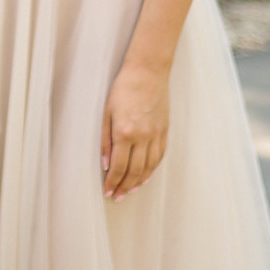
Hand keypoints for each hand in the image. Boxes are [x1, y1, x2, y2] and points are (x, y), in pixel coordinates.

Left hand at [100, 62, 169, 199]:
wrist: (148, 72)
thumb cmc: (123, 89)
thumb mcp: (106, 112)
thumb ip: (105, 140)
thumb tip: (105, 164)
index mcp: (124, 132)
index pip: (118, 166)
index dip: (113, 182)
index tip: (108, 192)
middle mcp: (142, 137)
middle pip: (135, 171)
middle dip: (125, 187)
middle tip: (118, 197)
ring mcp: (156, 135)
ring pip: (149, 167)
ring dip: (139, 182)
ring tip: (130, 191)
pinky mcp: (164, 131)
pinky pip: (159, 156)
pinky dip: (152, 169)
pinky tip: (146, 176)